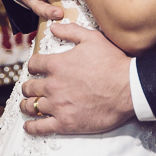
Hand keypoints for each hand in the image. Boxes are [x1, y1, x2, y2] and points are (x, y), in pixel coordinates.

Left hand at [19, 24, 133, 134]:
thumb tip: (53, 27)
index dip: (33, 66)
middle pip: (29, 87)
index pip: (34, 64)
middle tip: (30, 88)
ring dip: (27, 105)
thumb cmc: (112, 62)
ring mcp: (58, 106)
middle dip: (28, 86)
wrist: (128, 88)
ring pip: (31, 107)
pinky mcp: (66, 123)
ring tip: (27, 105)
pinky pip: (40, 128)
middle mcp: (53, 85)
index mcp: (57, 64)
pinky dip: (31, 127)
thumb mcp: (92, 38)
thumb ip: (70, 31)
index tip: (35, 69)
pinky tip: (29, 125)